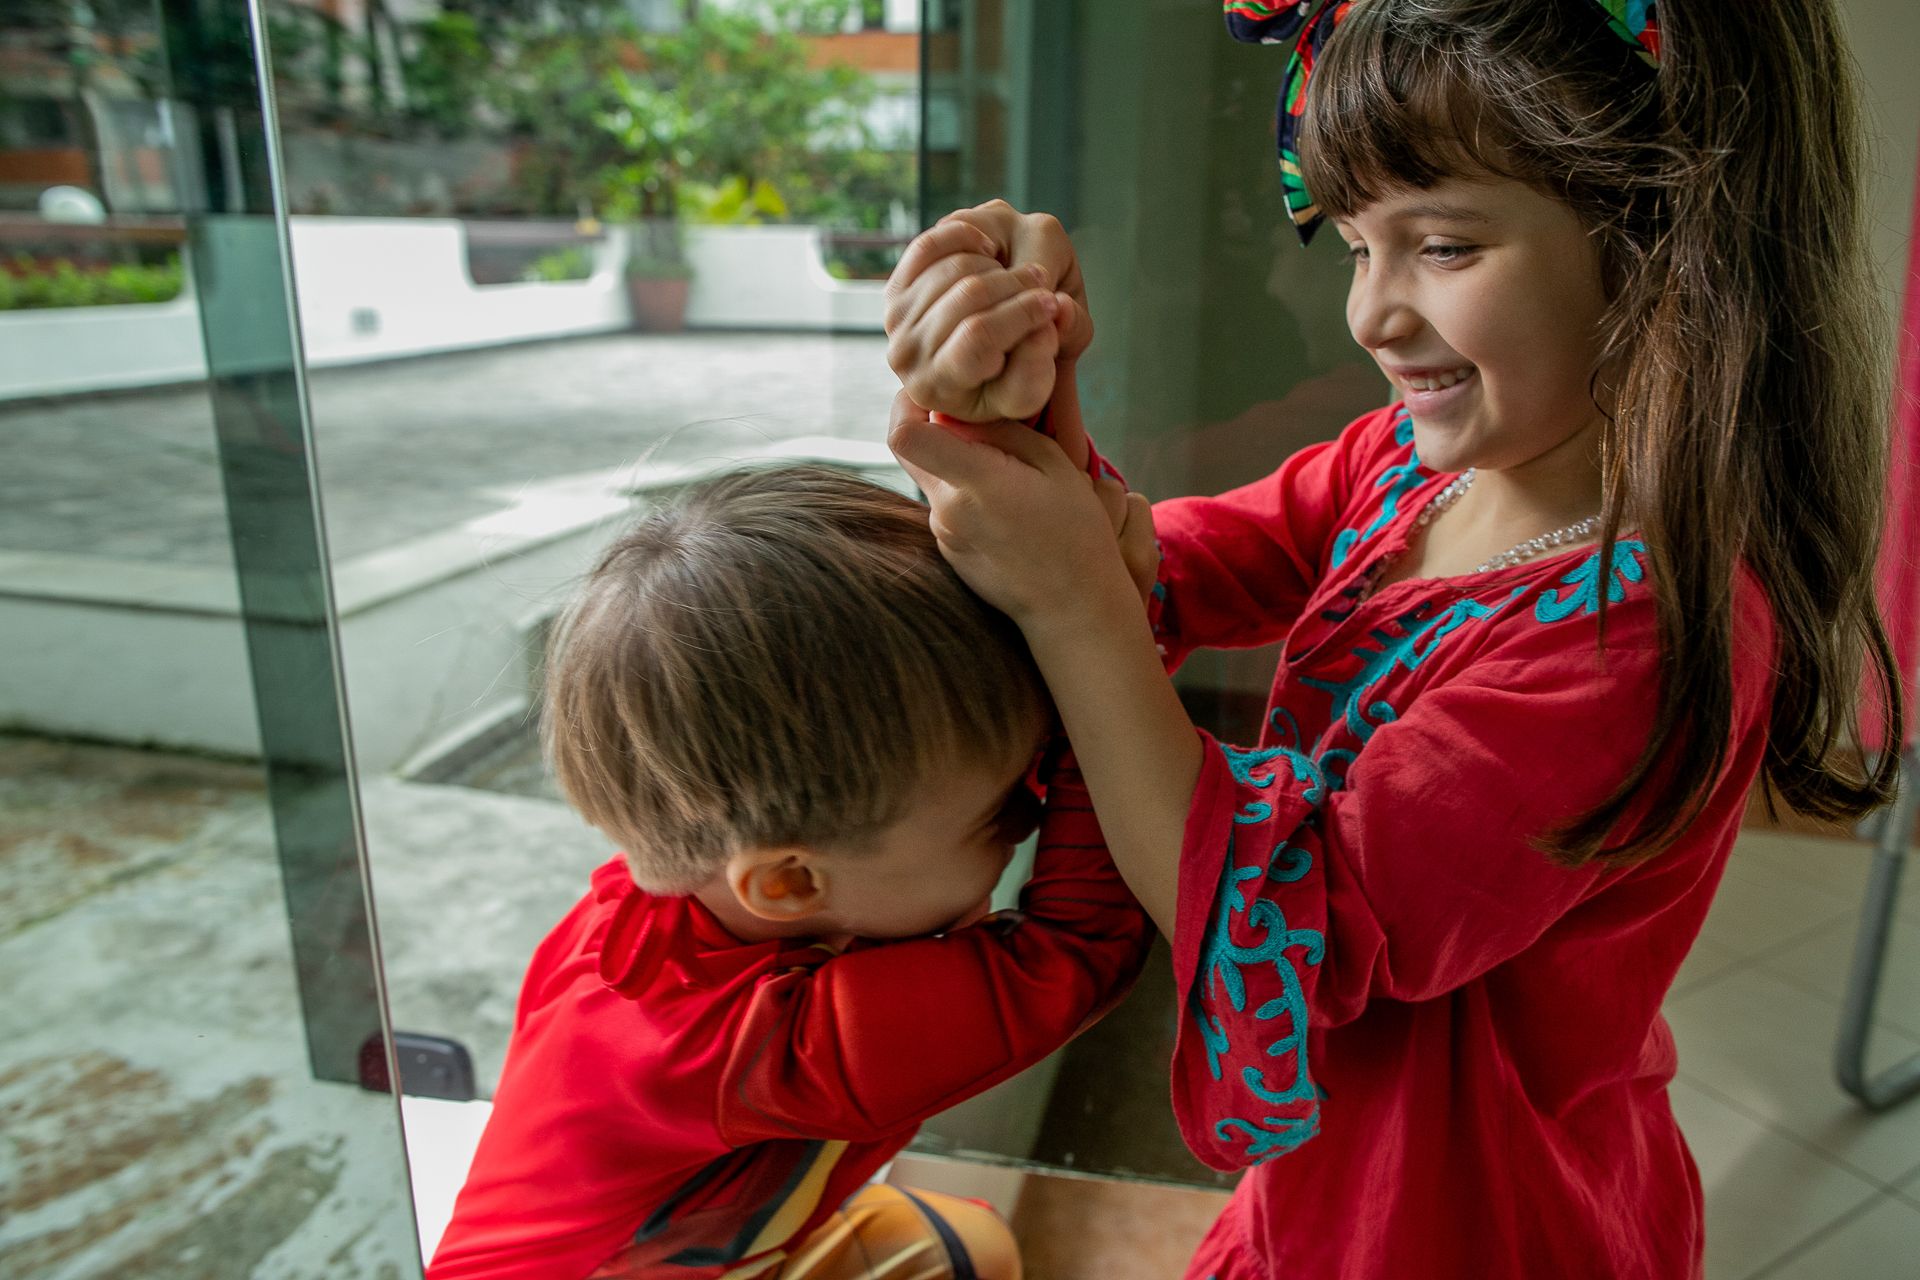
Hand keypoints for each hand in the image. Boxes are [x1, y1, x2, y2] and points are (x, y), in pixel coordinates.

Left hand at [885, 201, 1092, 423]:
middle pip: (968, 294)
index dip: (1021, 312)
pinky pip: (929, 246)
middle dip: (1017, 284)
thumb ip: (1044, 356)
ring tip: (1018, 278)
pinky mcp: (896, 288)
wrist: (974, 367)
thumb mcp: (1032, 388)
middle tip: (1042, 285)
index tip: (1051, 304)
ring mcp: (896, 320)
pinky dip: (965, 237)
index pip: (978, 334)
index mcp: (938, 388)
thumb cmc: (1007, 381)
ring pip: (954, 267)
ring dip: (997, 263)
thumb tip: (1055, 310)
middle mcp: (906, 356)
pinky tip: (988, 251)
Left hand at [890, 392, 1148, 633]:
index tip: (938, 394)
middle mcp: (946, 510)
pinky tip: (1007, 507)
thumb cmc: (1075, 533)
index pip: (904, 434)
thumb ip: (1001, 432)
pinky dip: (966, 493)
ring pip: (932, 477)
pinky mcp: (947, 550)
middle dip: (935, 426)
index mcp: (974, 483)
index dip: (909, 404)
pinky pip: (946, 505)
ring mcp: (942, 534)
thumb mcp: (1054, 465)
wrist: (1073, 608)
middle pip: (912, 450)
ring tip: (1009, 473)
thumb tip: (961, 412)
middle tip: (977, 423)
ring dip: (957, 463)